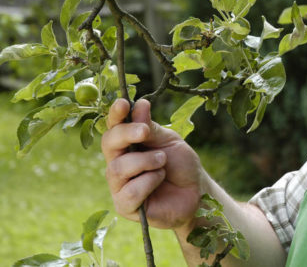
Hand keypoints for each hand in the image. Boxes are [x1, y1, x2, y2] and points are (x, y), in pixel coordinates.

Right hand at [101, 98, 202, 229]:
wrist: (196, 191)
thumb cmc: (181, 164)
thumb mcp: (169, 141)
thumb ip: (151, 128)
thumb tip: (139, 104)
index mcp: (127, 144)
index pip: (114, 127)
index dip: (115, 115)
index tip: (123, 103)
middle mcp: (118, 162)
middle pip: (108, 144)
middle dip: (126, 134)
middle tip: (144, 132)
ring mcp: (119, 185)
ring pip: (118, 168)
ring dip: (145, 161)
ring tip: (162, 161)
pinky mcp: (125, 205)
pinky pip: (129, 192)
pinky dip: (149, 182)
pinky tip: (160, 180)